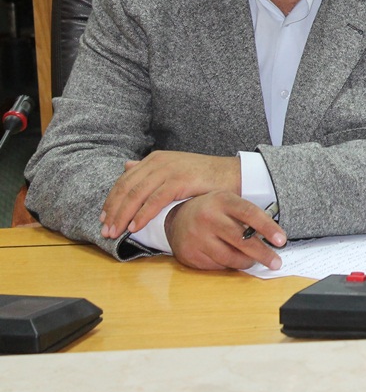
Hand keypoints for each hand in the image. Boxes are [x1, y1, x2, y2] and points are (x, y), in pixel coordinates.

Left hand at [100, 151, 240, 238]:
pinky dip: (142, 215)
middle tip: (105, 231)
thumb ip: (150, 170)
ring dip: (123, 216)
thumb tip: (126, 166)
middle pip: (126, 188)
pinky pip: (155, 200)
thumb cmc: (206, 176)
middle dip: (113, 211)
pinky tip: (135, 227)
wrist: (235, 174)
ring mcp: (169, 170)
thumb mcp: (174, 169)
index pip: (124, 181)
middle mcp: (159, 162)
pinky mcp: (180, 180)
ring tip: (116, 232)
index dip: (111, 200)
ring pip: (136, 195)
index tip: (103, 218)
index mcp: (155, 159)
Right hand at [164, 191, 286, 269]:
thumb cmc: (212, 210)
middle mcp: (208, 217)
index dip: (268, 228)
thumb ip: (247, 217)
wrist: (177, 218)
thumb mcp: (229, 203)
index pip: (250, 214)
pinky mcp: (189, 254)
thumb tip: (272, 238)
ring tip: (253, 260)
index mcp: (222, 201)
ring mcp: (196, 237)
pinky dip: (228, 265)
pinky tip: (231, 259)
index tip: (282, 240)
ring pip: (229, 257)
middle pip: (240, 240)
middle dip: (262, 254)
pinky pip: (216, 266)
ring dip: (246, 262)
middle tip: (276, 262)